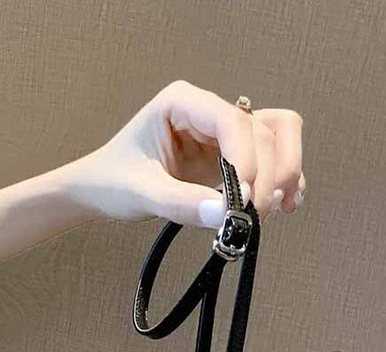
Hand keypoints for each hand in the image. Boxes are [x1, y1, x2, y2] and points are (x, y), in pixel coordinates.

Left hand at [70, 79, 305, 228]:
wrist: (100, 191)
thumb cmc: (112, 180)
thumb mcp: (141, 192)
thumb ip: (180, 203)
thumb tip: (224, 214)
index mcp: (183, 103)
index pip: (231, 120)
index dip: (246, 157)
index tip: (244, 198)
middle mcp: (208, 112)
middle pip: (261, 131)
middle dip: (266, 174)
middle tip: (253, 215)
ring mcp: (222, 135)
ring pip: (276, 138)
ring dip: (284, 173)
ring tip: (272, 210)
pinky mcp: (230, 158)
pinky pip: (271, 159)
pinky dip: (284, 180)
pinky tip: (285, 205)